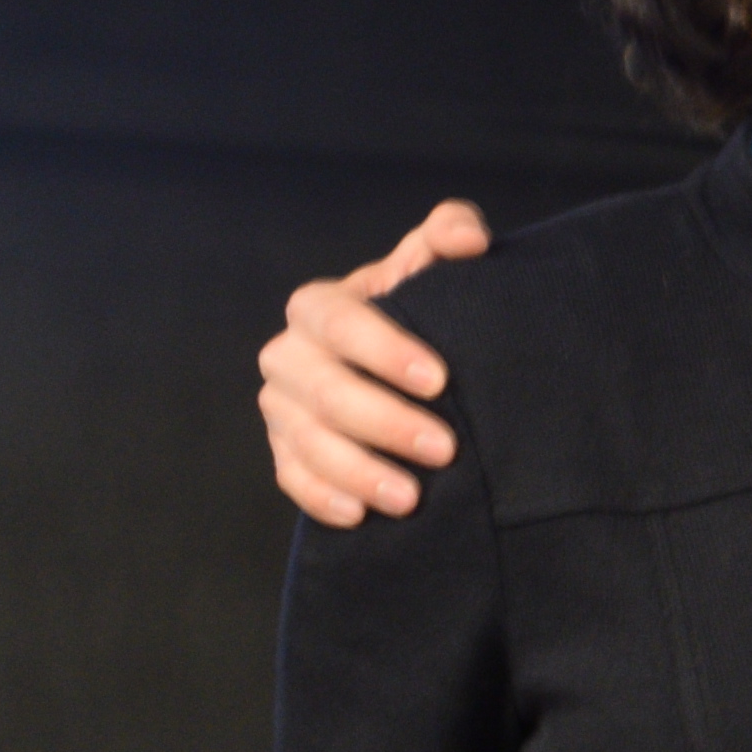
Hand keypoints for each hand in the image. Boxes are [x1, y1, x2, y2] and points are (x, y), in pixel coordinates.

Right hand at [261, 201, 489, 524]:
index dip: (386, 351)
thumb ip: (448, 236)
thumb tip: (469, 240)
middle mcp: (288, 356)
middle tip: (445, 449)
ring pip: (307, 442)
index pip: (340, 324)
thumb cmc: (422, 311)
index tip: (440, 381)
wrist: (409, 367)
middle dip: (385, 423)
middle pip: (325, 392)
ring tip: (411, 498)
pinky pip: (293, 479)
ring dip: (358, 472)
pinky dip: (323, 499)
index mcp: (318, 307)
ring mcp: (281, 409)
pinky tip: (361, 515)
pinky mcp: (285, 452)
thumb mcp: (434, 270)